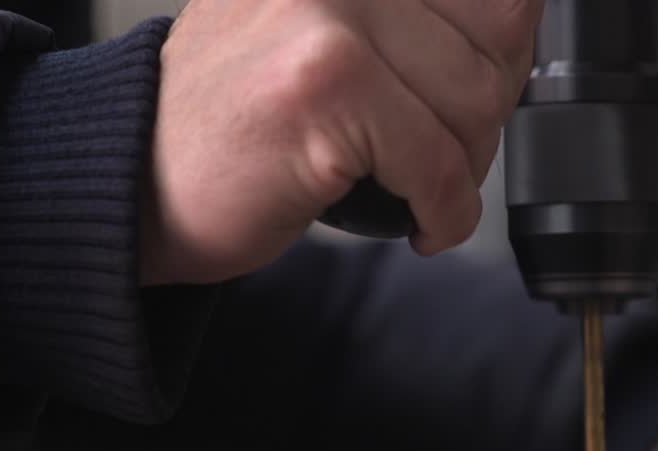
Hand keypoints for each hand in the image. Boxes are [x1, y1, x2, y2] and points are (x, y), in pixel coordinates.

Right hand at [143, 0, 543, 285]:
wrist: (135, 180)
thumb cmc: (234, 118)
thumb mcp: (323, 31)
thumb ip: (409, 16)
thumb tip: (521, 22)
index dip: (501, 58)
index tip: (468, 101)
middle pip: (499, 42)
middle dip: (483, 118)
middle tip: (437, 153)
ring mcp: (328, 18)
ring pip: (475, 107)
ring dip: (461, 171)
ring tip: (415, 184)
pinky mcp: (324, 90)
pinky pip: (439, 167)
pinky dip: (443, 215)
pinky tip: (417, 223)